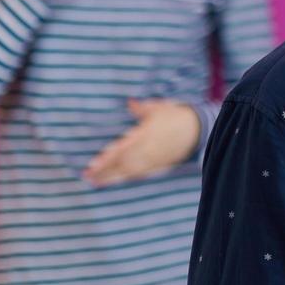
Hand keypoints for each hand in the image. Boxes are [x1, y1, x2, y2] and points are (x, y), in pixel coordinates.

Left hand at [83, 99, 200, 185]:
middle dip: (104, 171)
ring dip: (111, 177)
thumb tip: (130, 103)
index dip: (107, 159)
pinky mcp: (159, 166)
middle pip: (122, 164)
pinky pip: (139, 174)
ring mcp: (153, 160)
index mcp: (146, 136)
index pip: (122, 150)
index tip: (92, 165)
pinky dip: (125, 177)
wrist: (197, 130)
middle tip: (86, 176)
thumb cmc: (175, 116)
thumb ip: (141, 108)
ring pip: (129, 172)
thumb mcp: (158, 108)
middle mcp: (148, 151)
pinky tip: (113, 179)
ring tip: (94, 181)